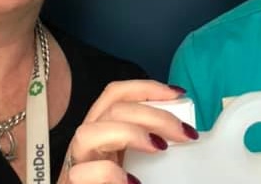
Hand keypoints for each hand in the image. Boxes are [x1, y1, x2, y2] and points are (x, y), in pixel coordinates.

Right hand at [57, 79, 198, 183]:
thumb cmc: (126, 182)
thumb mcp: (139, 161)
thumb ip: (153, 144)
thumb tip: (187, 133)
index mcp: (103, 132)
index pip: (116, 95)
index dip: (146, 87)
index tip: (178, 94)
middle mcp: (87, 143)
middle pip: (111, 109)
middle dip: (153, 114)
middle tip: (184, 133)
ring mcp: (76, 164)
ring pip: (88, 133)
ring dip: (128, 134)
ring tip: (158, 147)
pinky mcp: (73, 183)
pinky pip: (82, 172)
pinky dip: (109, 174)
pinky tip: (132, 182)